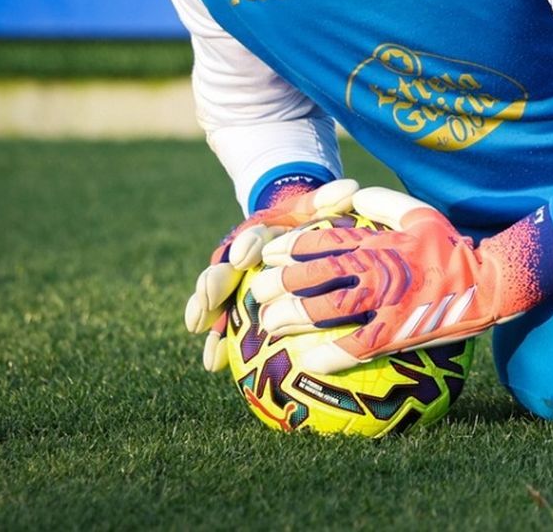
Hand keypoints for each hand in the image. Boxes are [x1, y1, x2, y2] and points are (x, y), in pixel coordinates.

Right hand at [182, 178, 359, 370]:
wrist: (292, 240)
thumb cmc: (310, 227)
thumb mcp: (319, 210)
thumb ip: (331, 200)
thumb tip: (351, 189)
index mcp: (261, 235)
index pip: (253, 237)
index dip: (248, 246)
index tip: (243, 258)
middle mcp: (239, 259)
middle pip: (222, 269)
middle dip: (212, 283)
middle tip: (209, 297)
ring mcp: (232, 285)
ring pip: (213, 299)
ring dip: (206, 314)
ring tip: (200, 331)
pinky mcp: (233, 308)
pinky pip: (222, 326)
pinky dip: (216, 343)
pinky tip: (213, 363)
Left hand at [246, 186, 547, 374]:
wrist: (490, 283)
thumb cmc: (454, 247)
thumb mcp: (420, 213)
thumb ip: (382, 202)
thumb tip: (350, 194)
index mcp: (378, 241)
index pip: (322, 241)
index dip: (288, 248)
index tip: (267, 255)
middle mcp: (377, 269)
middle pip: (314, 276)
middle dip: (278, 284)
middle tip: (256, 294)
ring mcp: (386, 302)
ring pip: (326, 310)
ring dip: (292, 318)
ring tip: (268, 325)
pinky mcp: (397, 332)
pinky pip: (355, 346)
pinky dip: (328, 354)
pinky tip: (307, 361)